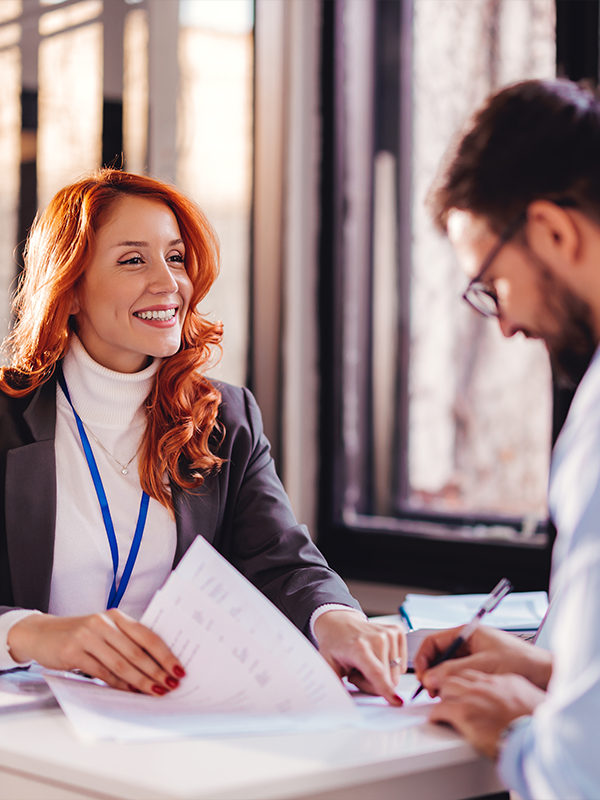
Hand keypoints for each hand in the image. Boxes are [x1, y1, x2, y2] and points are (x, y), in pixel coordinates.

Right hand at [7, 611, 184, 695]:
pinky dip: (118, 684)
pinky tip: (130, 692)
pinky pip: (101, 672)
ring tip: (154, 692)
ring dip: (140, 681)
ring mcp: (88, 636)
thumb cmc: (78, 635)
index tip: (178, 669)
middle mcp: (103, 623)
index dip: (165, 653)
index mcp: (116, 616)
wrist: (41, 634)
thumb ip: (125, 642)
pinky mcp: (73, 652)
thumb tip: (156, 666)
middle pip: (136, 651)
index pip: (147, 635)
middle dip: (156, 671)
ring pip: (121, 663)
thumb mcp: (103, 632)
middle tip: (170, 685)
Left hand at [313, 610, 406, 704]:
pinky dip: (390, 665)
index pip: (377, 673)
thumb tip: (340, 702)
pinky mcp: (397, 632)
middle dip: (374, 685)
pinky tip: (377, 656)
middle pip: (388, 679)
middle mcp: (377, 638)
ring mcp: (389, 633)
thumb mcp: (328, 665)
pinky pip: (402, 663)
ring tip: (366, 664)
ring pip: (396, 673)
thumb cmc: (335, 644)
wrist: (340, 622)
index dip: (386, 689)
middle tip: (357, 673)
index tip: (396, 702)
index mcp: (359, 647)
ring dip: (382, 676)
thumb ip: (335, 684)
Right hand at [414, 625, 551, 694]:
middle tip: (430, 688)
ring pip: (448, 667)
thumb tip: (431, 677)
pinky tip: (455, 695)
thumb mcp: (484, 664)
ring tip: (441, 694)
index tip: (420, 674)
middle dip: (431, 671)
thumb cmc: (522, 661)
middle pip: (439, 655)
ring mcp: (475, 656)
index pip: (434, 641)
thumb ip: (455, 670)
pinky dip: (454, 685)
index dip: (423, 657)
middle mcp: (469, 643)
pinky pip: (460, 676)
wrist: (546, 674)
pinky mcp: (481, 670)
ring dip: (442, 680)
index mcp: (468, 632)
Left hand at [429, 669, 545, 759]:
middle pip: (458, 677)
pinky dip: (437, 716)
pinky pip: (440, 709)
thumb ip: (515, 698)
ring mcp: (474, 697)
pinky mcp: (465, 713)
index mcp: (504, 681)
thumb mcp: (530, 702)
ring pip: (446, 689)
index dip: (467, 683)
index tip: (464, 691)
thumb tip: (510, 705)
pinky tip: (437, 720)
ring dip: (444, 699)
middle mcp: (488, 685)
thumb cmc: (537, 726)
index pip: (477, 674)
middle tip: (447, 699)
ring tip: (442, 709)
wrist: (537, 740)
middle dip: (450, 687)